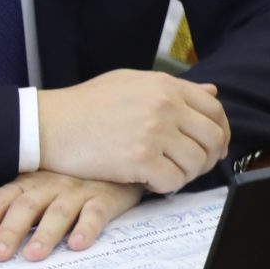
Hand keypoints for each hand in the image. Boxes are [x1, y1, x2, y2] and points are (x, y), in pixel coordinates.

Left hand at [0, 172, 142, 261]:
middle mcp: (50, 185)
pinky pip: (95, 213)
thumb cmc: (69, 187)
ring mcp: (78, 191)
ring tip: (34, 256)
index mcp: (29, 184)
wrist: (117, 167)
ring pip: (58, 211)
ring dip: (45, 234)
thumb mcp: (38, 192)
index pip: (1, 199)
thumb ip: (9, 209)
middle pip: (26, 206)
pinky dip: (86, 228)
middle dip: (10, 231)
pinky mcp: (105, 198)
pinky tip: (78, 244)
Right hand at [36, 69, 227, 194]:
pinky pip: (173, 181)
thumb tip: (213, 91)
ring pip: (196, 162)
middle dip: (209, 157)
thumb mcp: (130, 82)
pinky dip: (166, 186)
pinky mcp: (140, 159)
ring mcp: (154, 132)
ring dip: (187, 174)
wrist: (48, 124)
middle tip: (194, 168)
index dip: (221, 132)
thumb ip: (172, 88)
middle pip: (212, 138)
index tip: (215, 147)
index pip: (214, 110)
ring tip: (168, 174)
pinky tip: (151, 182)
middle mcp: (165, 106)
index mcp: (165, 85)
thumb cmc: (85, 105)